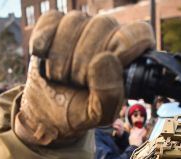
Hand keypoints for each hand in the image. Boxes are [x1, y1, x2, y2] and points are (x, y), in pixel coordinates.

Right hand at [15, 11, 153, 145]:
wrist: (44, 115)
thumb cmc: (76, 112)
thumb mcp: (98, 115)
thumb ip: (110, 93)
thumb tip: (105, 58)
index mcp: (127, 55)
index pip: (139, 32)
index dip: (124, 45)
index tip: (105, 67)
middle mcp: (107, 35)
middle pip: (103, 24)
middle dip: (85, 59)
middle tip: (77, 82)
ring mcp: (80, 28)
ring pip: (75, 21)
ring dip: (62, 56)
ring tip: (61, 76)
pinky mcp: (54, 26)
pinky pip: (51, 20)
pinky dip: (43, 40)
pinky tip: (41, 56)